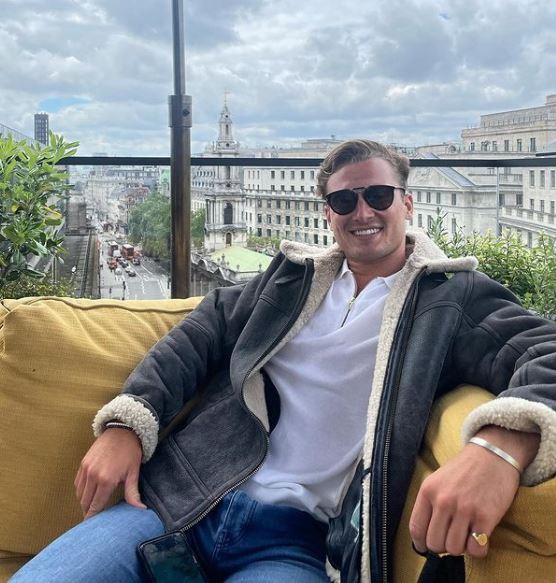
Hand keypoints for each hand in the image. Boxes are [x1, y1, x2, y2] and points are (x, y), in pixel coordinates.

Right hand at [74, 428, 145, 518]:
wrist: (122, 430)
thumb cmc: (130, 452)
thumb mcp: (134, 472)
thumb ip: (132, 493)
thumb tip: (140, 509)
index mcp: (106, 481)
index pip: (95, 507)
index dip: (93, 518)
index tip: (93, 528)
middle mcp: (93, 476)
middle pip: (85, 503)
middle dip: (88, 512)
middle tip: (93, 520)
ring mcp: (86, 469)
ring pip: (80, 494)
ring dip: (84, 502)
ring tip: (91, 507)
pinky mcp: (82, 464)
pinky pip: (77, 483)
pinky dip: (81, 491)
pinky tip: (89, 493)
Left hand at [409, 442, 519, 557]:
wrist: (492, 455)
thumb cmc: (464, 470)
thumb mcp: (438, 480)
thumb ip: (430, 503)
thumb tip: (424, 534)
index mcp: (428, 491)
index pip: (416, 527)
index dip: (420, 543)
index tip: (425, 547)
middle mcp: (443, 501)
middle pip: (435, 543)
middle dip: (442, 546)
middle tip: (451, 538)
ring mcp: (464, 509)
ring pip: (454, 549)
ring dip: (461, 547)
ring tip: (466, 535)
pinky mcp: (485, 517)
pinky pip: (476, 550)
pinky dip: (478, 549)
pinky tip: (480, 537)